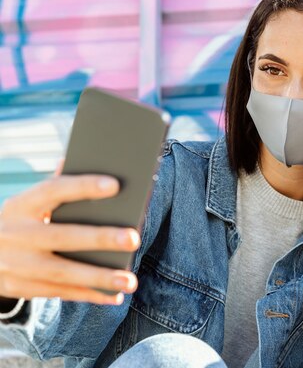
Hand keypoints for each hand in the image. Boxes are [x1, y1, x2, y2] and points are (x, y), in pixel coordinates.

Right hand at [0, 174, 139, 304]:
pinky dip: (89, 295)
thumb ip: (56, 187)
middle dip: (100, 238)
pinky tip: (114, 296)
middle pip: (62, 236)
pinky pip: (59, 293)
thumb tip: (80, 160)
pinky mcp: (19, 287)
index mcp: (20, 205)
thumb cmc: (21, 221)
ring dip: (100, 278)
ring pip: (63, 273)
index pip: (53, 191)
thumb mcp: (27, 203)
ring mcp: (16, 264)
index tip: (115, 185)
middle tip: (134, 239)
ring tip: (130, 281)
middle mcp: (15, 234)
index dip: (83, 187)